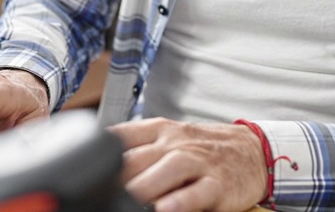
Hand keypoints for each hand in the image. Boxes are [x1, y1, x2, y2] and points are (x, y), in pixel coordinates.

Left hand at [110, 118, 266, 211]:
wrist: (253, 150)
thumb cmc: (204, 149)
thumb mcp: (170, 139)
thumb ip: (139, 149)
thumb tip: (101, 169)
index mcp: (158, 130)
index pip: (121, 135)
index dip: (98, 153)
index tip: (81, 171)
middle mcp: (175, 142)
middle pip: (138, 157)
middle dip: (115, 177)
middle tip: (96, 194)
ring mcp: (197, 161)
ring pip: (166, 170)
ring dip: (143, 187)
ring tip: (126, 203)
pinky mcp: (218, 184)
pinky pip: (197, 192)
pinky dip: (180, 201)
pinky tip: (165, 209)